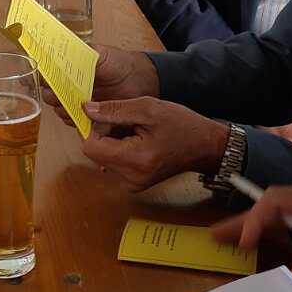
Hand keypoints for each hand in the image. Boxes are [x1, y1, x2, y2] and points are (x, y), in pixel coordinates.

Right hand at [39, 43, 160, 123]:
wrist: (137, 81)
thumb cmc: (117, 63)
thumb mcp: (99, 53)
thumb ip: (82, 51)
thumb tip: (65, 50)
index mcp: (66, 69)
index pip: (46, 74)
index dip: (44, 76)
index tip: (47, 78)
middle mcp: (67, 86)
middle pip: (48, 94)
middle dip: (53, 94)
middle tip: (63, 93)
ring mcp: (76, 102)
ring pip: (58, 109)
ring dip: (65, 108)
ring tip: (77, 104)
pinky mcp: (85, 117)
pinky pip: (72, 121)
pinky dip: (75, 119)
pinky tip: (85, 114)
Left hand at [79, 97, 226, 191]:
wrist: (205, 146)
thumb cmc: (183, 125)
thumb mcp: (148, 108)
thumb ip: (115, 110)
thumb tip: (86, 110)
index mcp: (136, 160)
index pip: (91, 147)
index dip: (95, 128)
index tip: (110, 115)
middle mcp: (132, 178)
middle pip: (95, 153)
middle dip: (104, 133)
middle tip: (127, 121)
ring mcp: (133, 183)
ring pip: (102, 157)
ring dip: (111, 141)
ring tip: (135, 130)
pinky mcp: (134, 183)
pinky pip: (114, 163)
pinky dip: (119, 149)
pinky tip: (137, 140)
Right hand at [208, 184, 291, 290]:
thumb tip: (291, 281)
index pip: (279, 201)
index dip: (257, 219)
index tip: (246, 243)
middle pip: (275, 205)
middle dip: (246, 220)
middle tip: (216, 235)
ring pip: (284, 214)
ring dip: (259, 226)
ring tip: (233, 241)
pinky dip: (278, 232)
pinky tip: (270, 245)